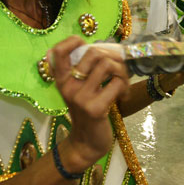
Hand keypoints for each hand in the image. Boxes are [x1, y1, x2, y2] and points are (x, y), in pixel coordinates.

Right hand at [47, 36, 129, 172]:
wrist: (87, 143)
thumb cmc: (87, 111)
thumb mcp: (79, 90)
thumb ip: (85, 70)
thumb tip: (105, 47)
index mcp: (62, 80)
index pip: (58, 51)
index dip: (73, 41)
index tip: (88, 47)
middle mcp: (68, 86)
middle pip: (93, 53)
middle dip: (113, 58)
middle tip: (118, 71)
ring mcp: (81, 97)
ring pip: (107, 65)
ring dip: (122, 72)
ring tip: (122, 84)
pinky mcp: (95, 108)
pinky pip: (116, 83)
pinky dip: (125, 87)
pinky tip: (122, 97)